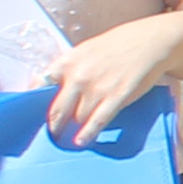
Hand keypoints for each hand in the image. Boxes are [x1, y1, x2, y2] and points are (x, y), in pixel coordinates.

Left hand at [46, 12, 182, 143]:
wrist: (149, 42)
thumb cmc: (116, 46)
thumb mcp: (84, 51)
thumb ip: (68, 69)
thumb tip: (51, 88)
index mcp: (67, 62)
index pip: (40, 86)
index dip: (34, 103)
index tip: (33, 114)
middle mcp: (78, 76)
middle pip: (57, 110)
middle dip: (53, 125)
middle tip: (52, 134)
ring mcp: (97, 88)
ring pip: (77, 117)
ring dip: (72, 130)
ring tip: (68, 139)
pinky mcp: (116, 97)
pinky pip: (97, 121)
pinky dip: (88, 133)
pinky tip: (82, 141)